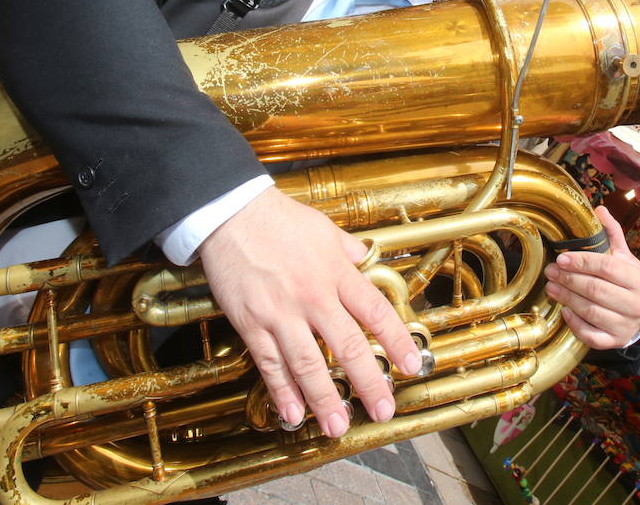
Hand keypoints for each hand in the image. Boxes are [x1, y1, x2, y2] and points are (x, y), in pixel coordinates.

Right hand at [197, 187, 420, 437]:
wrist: (230, 213)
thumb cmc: (278, 219)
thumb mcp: (324, 228)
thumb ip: (348, 251)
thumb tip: (366, 259)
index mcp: (336, 273)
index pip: (374, 312)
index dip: (396, 340)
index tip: (409, 364)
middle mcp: (313, 297)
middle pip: (348, 347)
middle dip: (368, 382)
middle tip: (382, 410)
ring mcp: (281, 313)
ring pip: (309, 364)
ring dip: (325, 399)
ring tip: (339, 426)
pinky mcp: (252, 323)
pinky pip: (270, 363)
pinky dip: (282, 390)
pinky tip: (293, 413)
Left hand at [544, 205, 639, 348]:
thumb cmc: (627, 281)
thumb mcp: (623, 257)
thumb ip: (612, 234)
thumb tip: (599, 209)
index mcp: (637, 278)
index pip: (607, 267)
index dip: (582, 262)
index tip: (561, 258)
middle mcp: (636, 303)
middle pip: (596, 290)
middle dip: (569, 280)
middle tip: (550, 272)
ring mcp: (627, 325)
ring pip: (592, 312)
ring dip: (567, 299)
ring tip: (551, 288)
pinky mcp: (616, 341)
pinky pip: (592, 336)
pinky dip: (576, 324)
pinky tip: (565, 311)